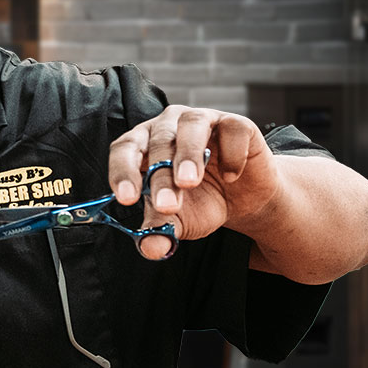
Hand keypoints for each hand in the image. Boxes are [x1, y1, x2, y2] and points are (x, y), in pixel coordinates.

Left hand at [108, 106, 283, 259]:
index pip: (124, 149)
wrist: (245, 199)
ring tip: (188, 182)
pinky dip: (230, 153)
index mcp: (145, 145)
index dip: (122, 171)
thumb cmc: (203, 201)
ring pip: (191, 124)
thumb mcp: (180, 221)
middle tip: (167, 205)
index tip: (126, 198)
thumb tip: (150, 248)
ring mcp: (203, 120)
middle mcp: (169, 126)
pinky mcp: (236, 123)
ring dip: (188, 154)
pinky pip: (231, 128)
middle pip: (158, 142)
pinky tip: (230, 177)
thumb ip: (162, 231)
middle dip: (160, 176)